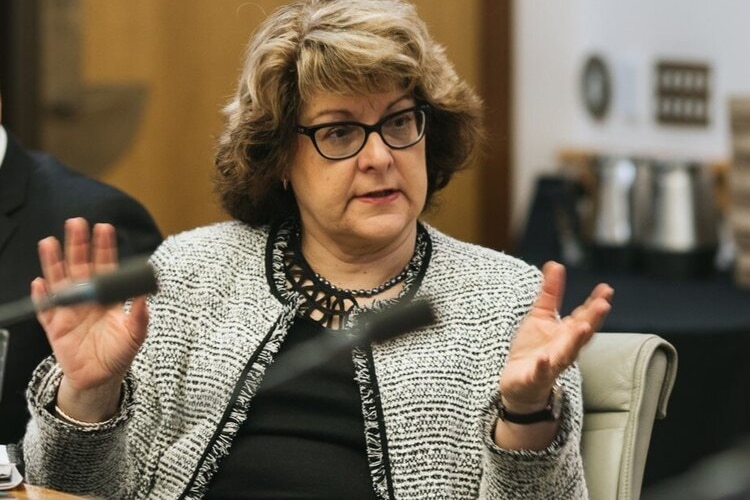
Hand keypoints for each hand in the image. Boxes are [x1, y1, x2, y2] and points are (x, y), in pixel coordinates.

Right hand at [31, 218, 148, 419]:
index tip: (104, 228)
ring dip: (54, 263)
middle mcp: (86, 298)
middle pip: (80, 266)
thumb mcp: (135, 335)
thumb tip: (148, 298)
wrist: (100, 378)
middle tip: (76, 223)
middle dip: (78, 245)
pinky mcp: (54, 326)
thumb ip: (141, 317)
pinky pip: (46, 309)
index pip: (105, 266)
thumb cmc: (119, 353)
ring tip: (50, 243)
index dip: (104, 248)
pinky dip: (42, 296)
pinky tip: (40, 283)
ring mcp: (69, 310)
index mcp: (107, 296)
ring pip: (59, 281)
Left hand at [499, 261, 612, 410]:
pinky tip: (544, 358)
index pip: (585, 316)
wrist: (519, 383)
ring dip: (576, 340)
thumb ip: (550, 293)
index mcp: (567, 333)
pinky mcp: (536, 377)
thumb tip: (555, 264)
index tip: (606, 290)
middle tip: (603, 305)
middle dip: (593, 319)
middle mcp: (565, 348)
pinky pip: (541, 372)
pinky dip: (543, 366)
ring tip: (583, 327)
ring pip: (567, 353)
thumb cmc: (534, 349)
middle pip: (582, 333)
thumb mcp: (540, 317)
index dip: (595, 304)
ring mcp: (553, 364)